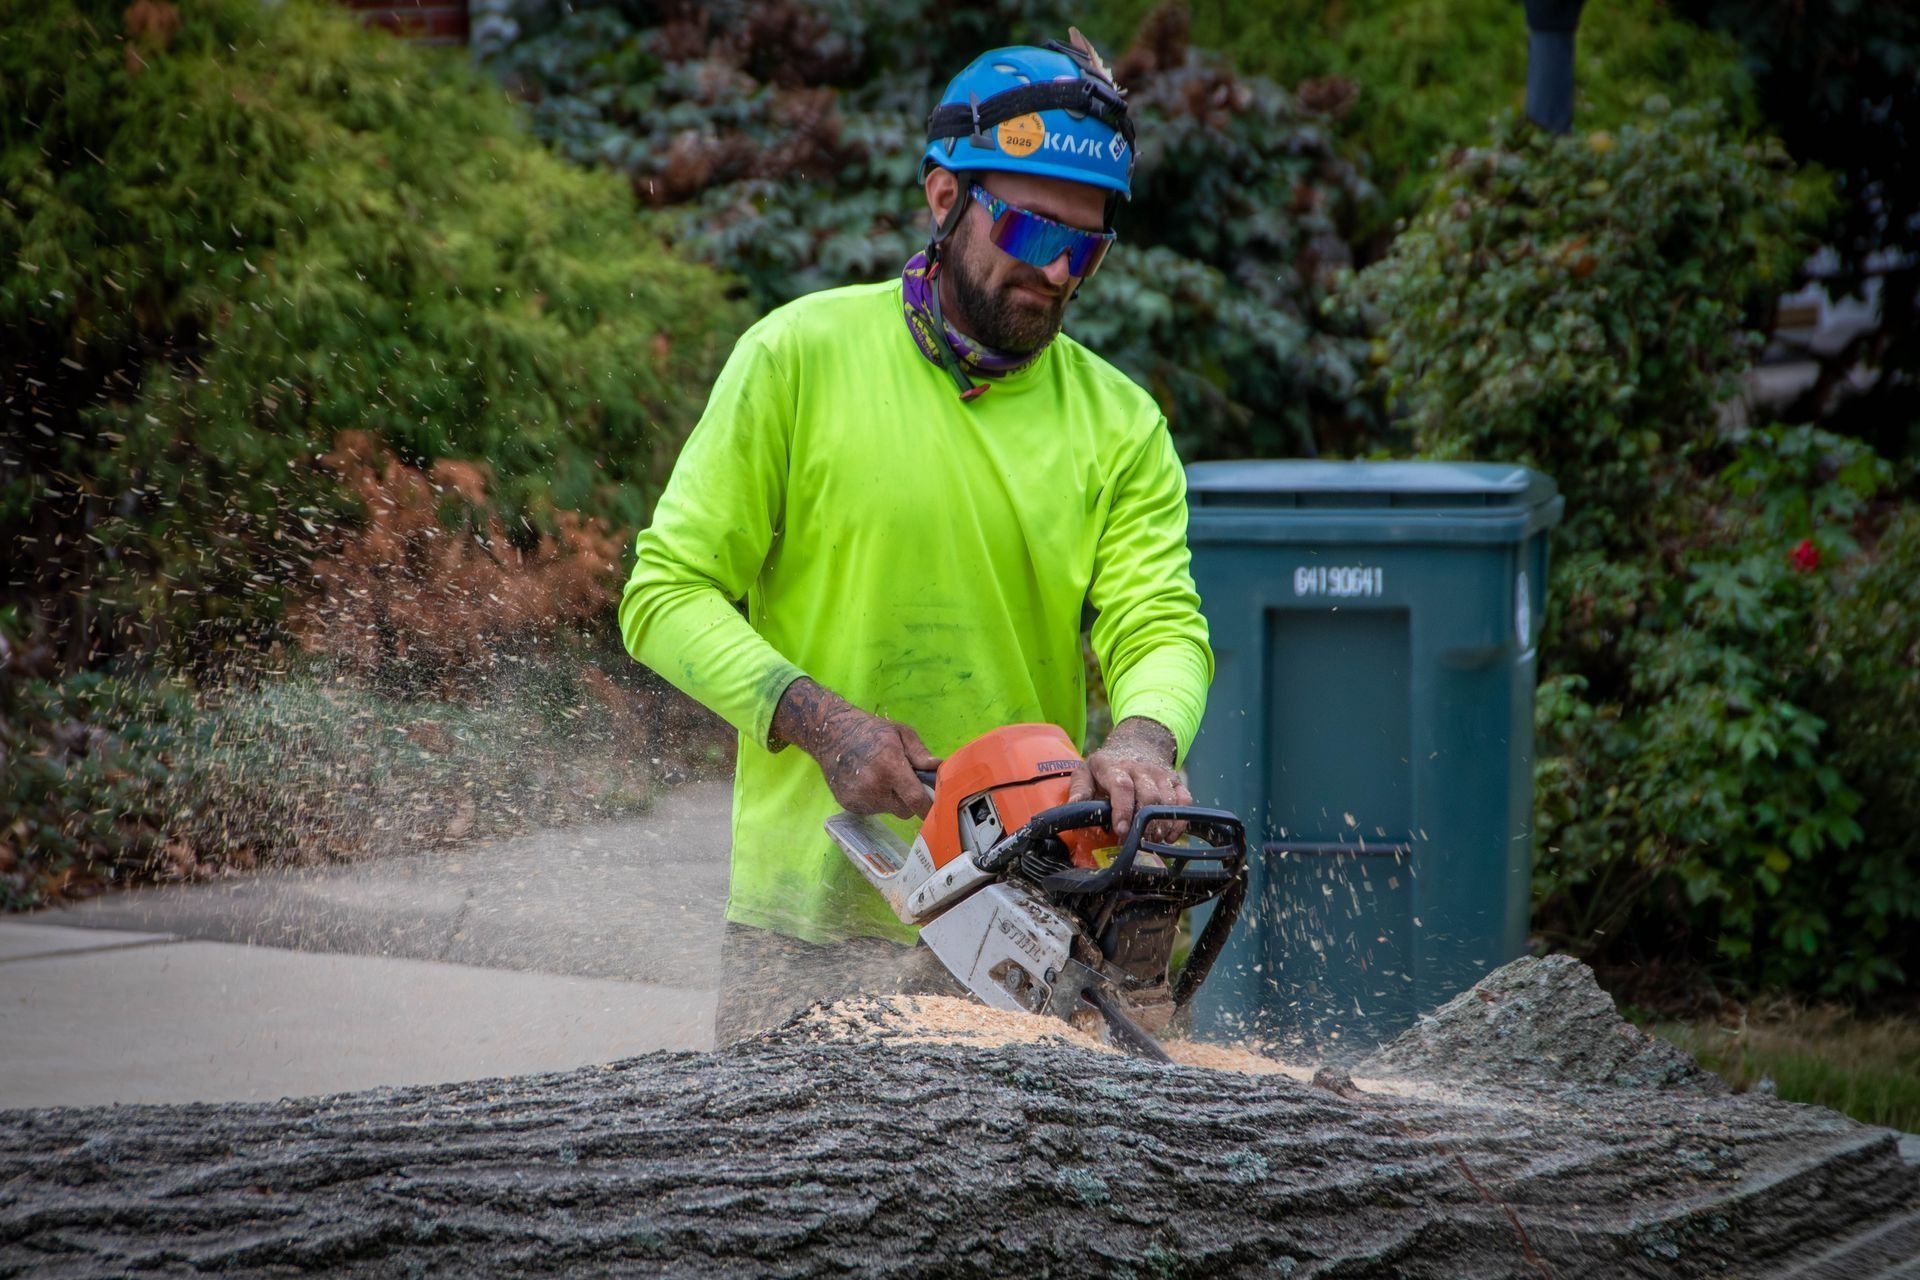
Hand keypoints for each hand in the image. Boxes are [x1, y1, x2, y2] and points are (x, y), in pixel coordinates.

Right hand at [772, 678, 940, 818]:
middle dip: (909, 800)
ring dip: (891, 800)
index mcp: (890, 767)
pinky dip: (875, 801)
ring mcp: (859, 798)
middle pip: (904, 810)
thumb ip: (921, 754)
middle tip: (903, 781)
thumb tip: (939, 769)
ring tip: (881, 778)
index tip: (937, 808)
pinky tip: (867, 783)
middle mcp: (874, 787)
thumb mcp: (901, 733)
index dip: (928, 807)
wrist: (830, 734)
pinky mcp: (848, 805)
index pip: (916, 800)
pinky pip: (872, 810)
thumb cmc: (870, 731)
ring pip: (888, 811)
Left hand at [1068, 716, 1189, 841]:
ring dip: (1161, 825)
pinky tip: (1169, 836)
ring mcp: (1160, 774)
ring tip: (1151, 841)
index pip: (1122, 786)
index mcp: (1114, 766)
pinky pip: (1185, 801)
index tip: (1121, 831)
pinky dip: (1179, 821)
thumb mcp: (1086, 772)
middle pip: (1149, 796)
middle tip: (1136, 841)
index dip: (1123, 809)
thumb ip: (1079, 790)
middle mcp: (1140, 768)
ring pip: (1167, 801)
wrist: (1136, 744)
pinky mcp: (1176, 780)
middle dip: (1143, 823)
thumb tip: (1074, 809)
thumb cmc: (1106, 767)